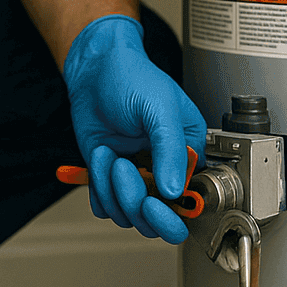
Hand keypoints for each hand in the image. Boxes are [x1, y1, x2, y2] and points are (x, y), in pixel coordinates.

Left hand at [62, 14, 207, 243]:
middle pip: (158, 218)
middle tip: (125, 172)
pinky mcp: (110, 178)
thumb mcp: (160, 108)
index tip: (155, 202)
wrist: (95, 69)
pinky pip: (104, 205)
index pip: (191, 201)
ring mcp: (137, 176)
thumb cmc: (133, 77)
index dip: (173, 211)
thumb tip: (176, 190)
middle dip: (136, 201)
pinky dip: (97, 186)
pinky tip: (99, 155)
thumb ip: (171, 150)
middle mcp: (164, 170)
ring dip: (112, 188)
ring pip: (127, 214)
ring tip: (108, 153)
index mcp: (189, 154)